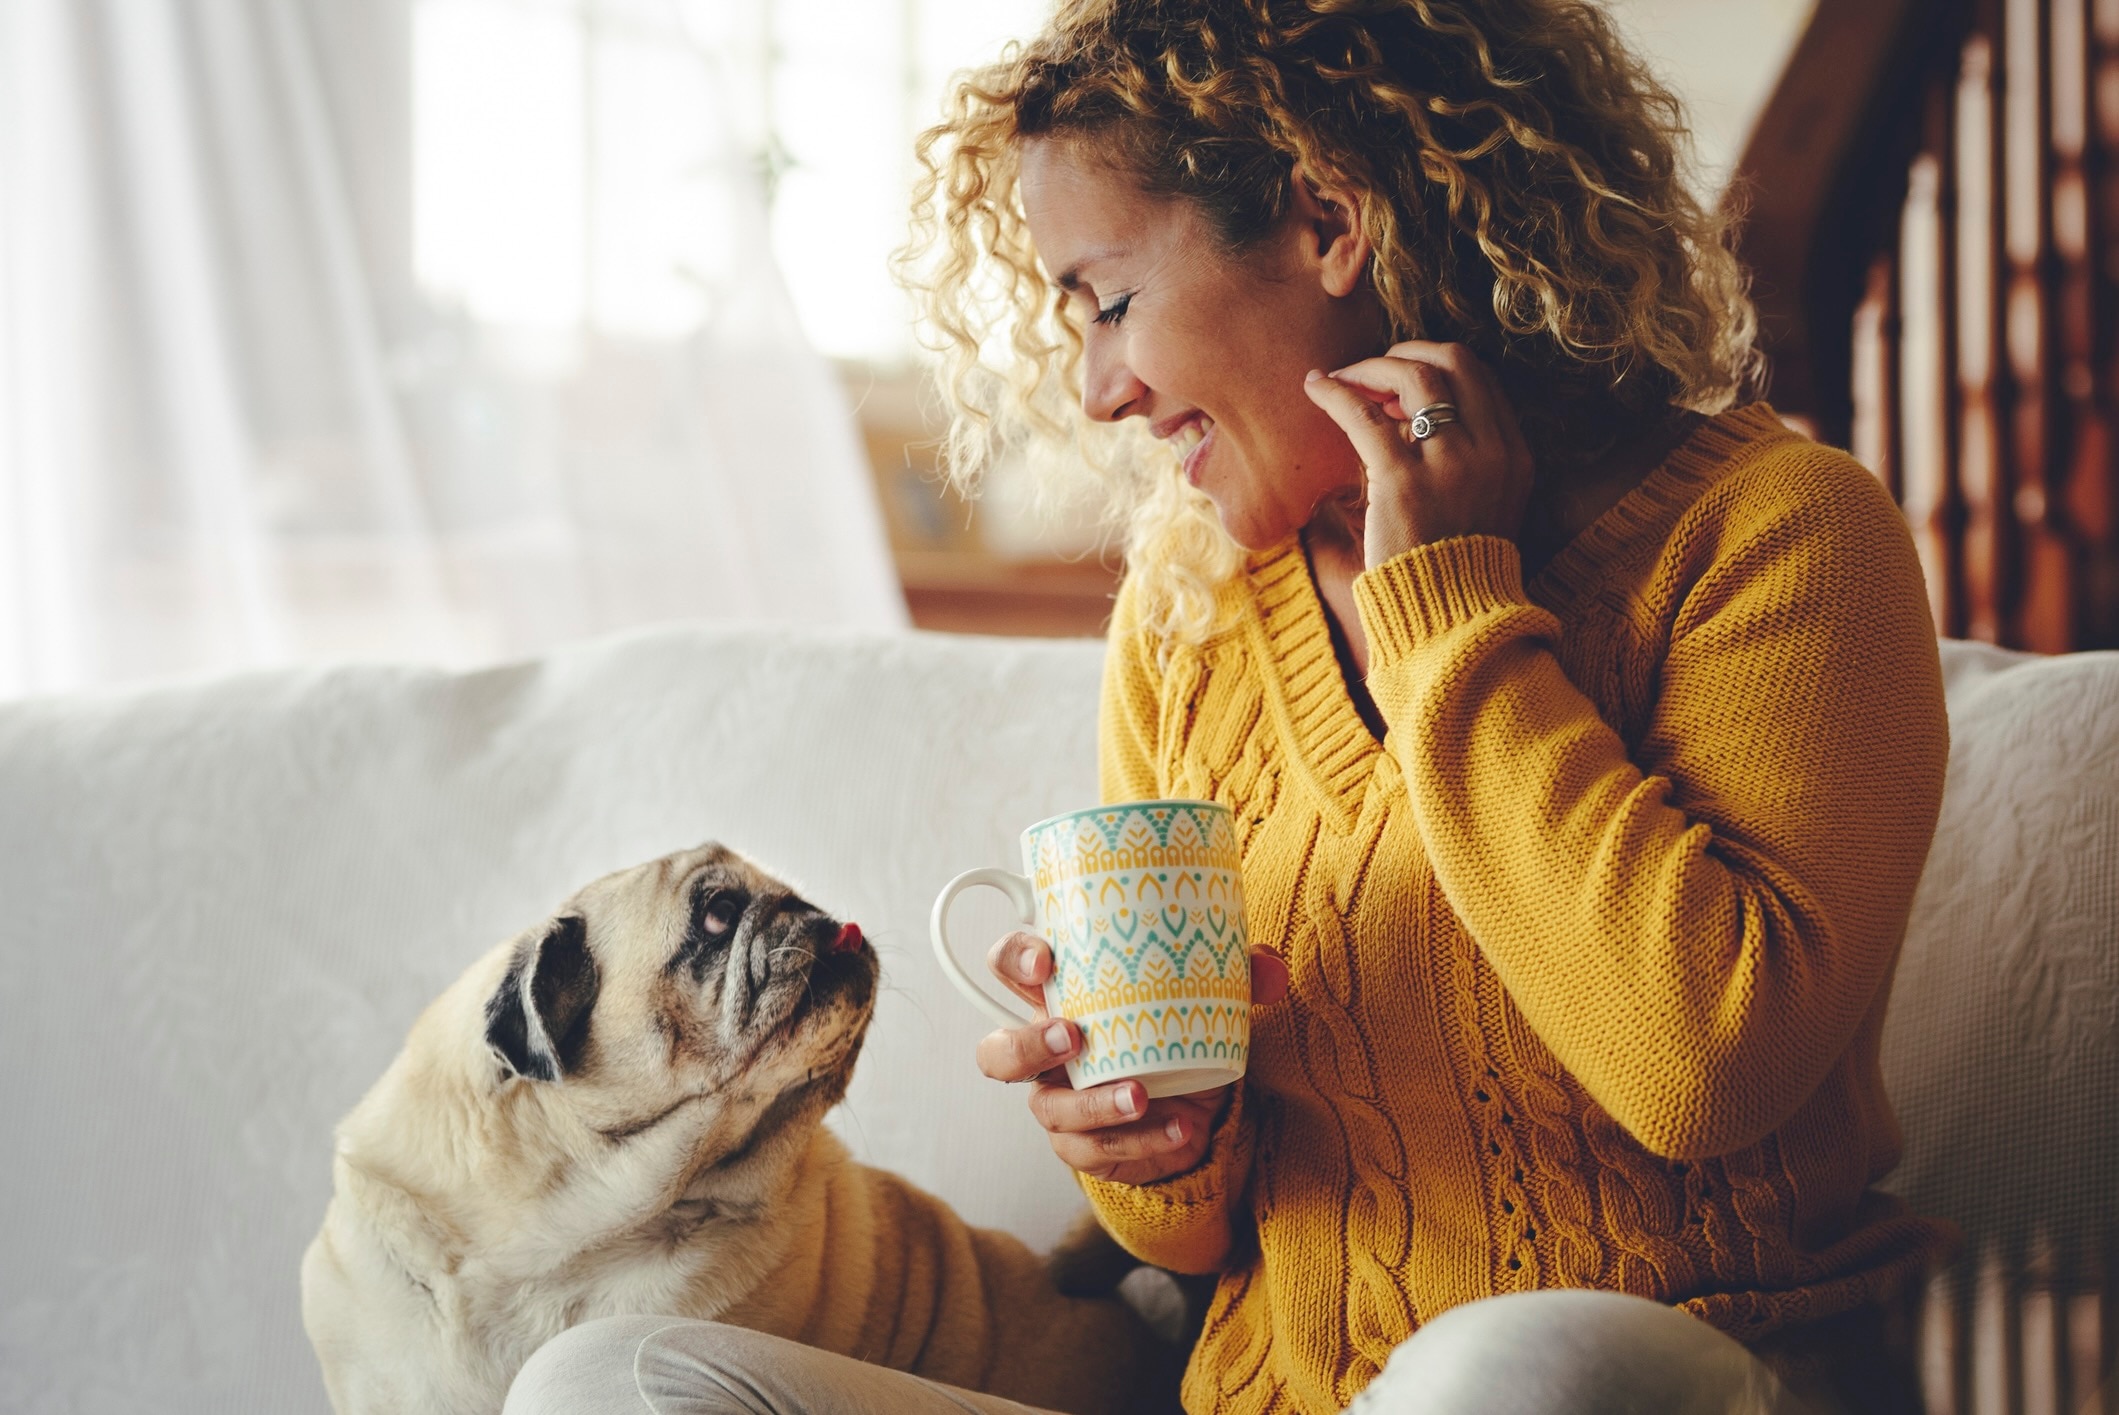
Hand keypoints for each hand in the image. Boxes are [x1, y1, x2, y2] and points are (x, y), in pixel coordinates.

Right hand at [973, 931, 1288, 1185]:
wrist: (1193, 1109)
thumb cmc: (1178, 1033)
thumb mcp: (1206, 996)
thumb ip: (1236, 974)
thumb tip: (1270, 968)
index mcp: (1063, 995)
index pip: (1009, 967)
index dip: (1015, 960)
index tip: (1046, 961)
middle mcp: (1046, 1052)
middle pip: (998, 1052)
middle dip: (1025, 1043)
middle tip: (1072, 1035)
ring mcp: (1060, 1104)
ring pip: (1047, 1110)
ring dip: (1092, 1103)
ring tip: (1141, 1095)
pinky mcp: (1084, 1149)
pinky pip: (1098, 1151)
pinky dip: (1142, 1140)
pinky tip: (1180, 1128)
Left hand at [1301, 340, 1533, 568]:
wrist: (1449, 617)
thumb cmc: (1453, 567)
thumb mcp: (1482, 504)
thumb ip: (1464, 459)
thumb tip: (1408, 418)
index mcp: (1514, 453)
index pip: (1478, 376)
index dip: (1436, 364)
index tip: (1401, 380)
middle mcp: (1490, 450)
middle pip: (1452, 361)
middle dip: (1407, 353)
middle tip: (1372, 369)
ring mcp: (1449, 463)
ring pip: (1412, 376)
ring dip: (1371, 368)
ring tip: (1342, 378)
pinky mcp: (1403, 481)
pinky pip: (1365, 416)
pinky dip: (1336, 394)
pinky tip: (1315, 387)